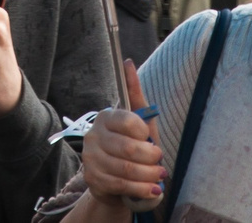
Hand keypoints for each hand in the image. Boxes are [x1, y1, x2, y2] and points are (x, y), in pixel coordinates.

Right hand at [81, 61, 163, 207]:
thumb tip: (127, 62)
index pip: (128, 121)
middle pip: (129, 148)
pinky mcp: (93, 179)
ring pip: (126, 169)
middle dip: (151, 158)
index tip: (149, 139)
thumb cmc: (132, 146)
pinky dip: (141, 189)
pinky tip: (152, 189)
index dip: (144, 133)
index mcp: (105, 117)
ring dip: (148, 175)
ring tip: (159, 177)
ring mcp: (91, 159)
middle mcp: (93, 136)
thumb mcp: (138, 122)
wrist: (116, 180)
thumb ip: (135, 94)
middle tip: (161, 162)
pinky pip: (120, 185)